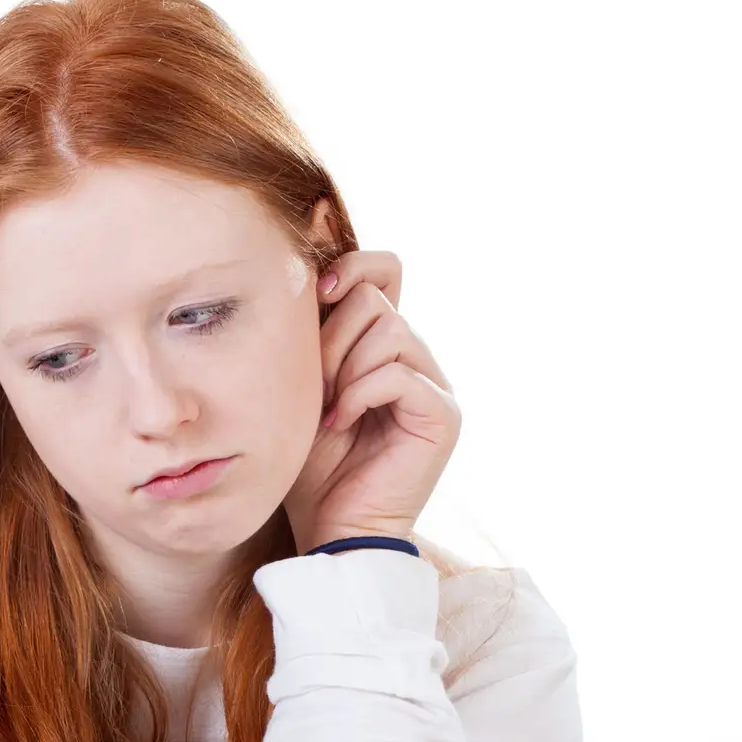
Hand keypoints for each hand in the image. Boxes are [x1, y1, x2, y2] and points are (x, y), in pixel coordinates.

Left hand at [284, 249, 460, 551]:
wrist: (326, 526)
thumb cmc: (304, 458)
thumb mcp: (298, 376)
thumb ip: (311, 319)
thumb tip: (314, 215)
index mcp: (385, 343)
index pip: (384, 269)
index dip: (349, 269)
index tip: (313, 296)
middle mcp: (418, 358)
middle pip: (376, 298)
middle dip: (330, 336)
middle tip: (315, 385)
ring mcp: (436, 385)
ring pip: (386, 330)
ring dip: (342, 369)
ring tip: (329, 411)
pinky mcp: (443, 415)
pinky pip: (396, 373)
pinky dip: (358, 395)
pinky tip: (341, 425)